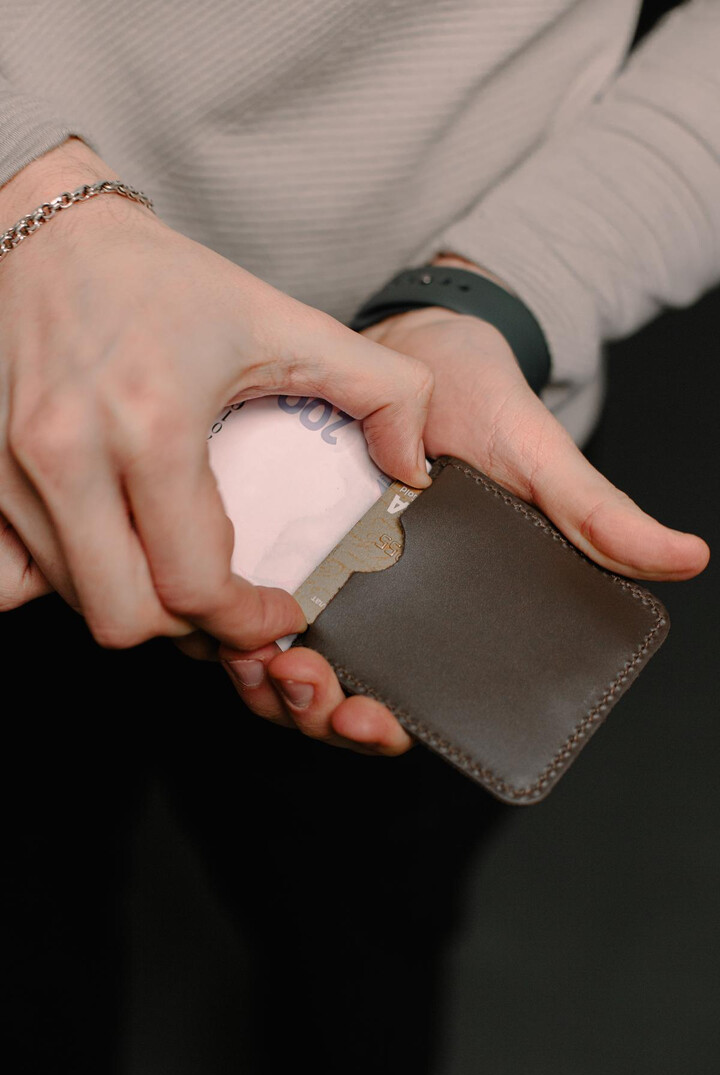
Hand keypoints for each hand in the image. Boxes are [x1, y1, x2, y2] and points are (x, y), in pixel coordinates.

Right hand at [0, 138, 431, 650]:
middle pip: (126, 618)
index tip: (276, 611)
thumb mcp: (282, 321)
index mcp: (153, 424)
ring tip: (174, 573)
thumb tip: (414, 468)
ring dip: (136, 603)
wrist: (48, 231)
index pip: (195, 585)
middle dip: (190, 627)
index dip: (246, 621)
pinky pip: (8, 576)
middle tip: (227, 600)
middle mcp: (67, 454)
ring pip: (74, 602)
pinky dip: (61, 586)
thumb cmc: (161, 280)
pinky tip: (104, 554)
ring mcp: (10, 468)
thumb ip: (381, 389)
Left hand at [224, 259, 708, 754]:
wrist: (422, 340)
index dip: (381, 728)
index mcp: (432, 610)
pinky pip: (235, 595)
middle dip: (312, 711)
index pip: (403, 699)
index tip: (376, 723)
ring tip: (263, 660)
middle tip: (307, 688)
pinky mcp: (270, 534)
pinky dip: (222, 616)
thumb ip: (593, 515)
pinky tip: (220, 609)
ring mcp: (314, 574)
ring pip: (273, 659)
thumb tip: (685, 559)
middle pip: (327, 694)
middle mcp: (369, 605)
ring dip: (260, 680)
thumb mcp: (538, 461)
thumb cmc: (485, 407)